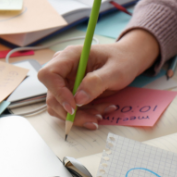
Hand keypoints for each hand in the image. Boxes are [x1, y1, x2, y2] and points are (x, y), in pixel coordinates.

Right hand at [37, 29, 159, 128]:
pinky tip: (99, 112)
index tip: (74, 107)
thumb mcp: (115, 71)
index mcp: (69, 57)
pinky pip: (70, 110)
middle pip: (52, 96)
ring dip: (79, 116)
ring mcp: (65, 82)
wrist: (127, 61)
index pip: (49, 75)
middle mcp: (63, 69)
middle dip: (71, 113)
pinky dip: (83, 115)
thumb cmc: (122, 60)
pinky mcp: (71, 93)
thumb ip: (97, 82)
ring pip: (60, 107)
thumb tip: (78, 99)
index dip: (58, 93)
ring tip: (100, 115)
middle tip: (93, 119)